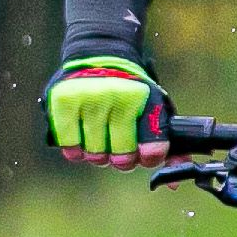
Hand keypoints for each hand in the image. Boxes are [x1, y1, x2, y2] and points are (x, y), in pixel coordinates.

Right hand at [46, 53, 166, 165]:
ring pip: (94, 154)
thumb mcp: (153, 108)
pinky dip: (75, 149)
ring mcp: (88, 98)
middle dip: (122, 158)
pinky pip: (70, 145)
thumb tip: (173, 182)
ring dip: (97, 154)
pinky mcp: (64, 100)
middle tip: (119, 148)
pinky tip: (80, 139)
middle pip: (121, 157)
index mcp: (145, 98)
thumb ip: (167, 144)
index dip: (149, 157)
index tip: (145, 154)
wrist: (99, 54)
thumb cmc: (131, 90)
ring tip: (99, 139)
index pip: (152, 148)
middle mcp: (117, 96)